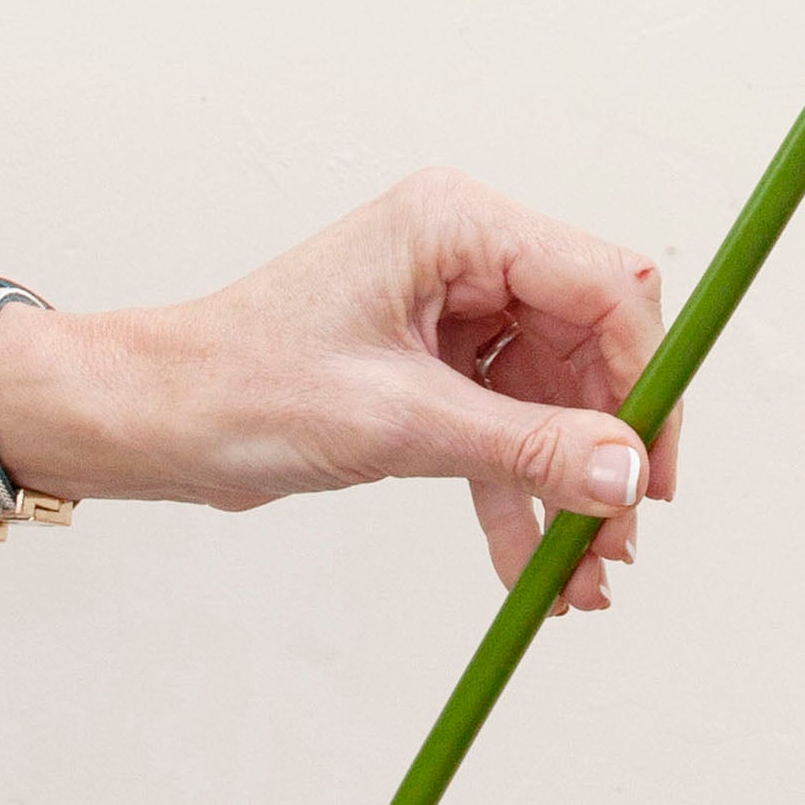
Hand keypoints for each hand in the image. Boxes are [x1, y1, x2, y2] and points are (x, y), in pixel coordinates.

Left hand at [0, 169, 680, 610]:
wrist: (151, 421)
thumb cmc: (240, 387)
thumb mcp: (399, 423)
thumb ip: (528, 447)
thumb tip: (628, 475)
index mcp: (457, 225)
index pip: (604, 289)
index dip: (644, 380)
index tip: (652, 472)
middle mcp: (464, 255)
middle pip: (590, 350)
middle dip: (607, 452)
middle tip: (618, 544)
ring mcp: (450, 312)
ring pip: (554, 401)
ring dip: (570, 490)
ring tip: (581, 579)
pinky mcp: (431, 367)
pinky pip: (505, 429)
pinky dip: (521, 495)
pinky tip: (534, 570)